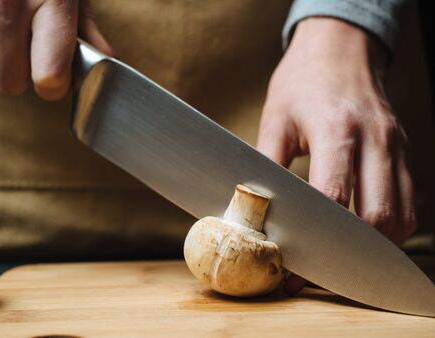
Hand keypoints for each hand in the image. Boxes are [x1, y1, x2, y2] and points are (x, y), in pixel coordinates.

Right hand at [0, 0, 113, 100]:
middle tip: (27, 48)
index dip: (55, 85)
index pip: (50, 77)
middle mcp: (10, 3)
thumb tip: (106, 59)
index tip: (56, 79)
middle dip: (21, 72)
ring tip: (6, 29)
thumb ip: (87, 29)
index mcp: (52, 2)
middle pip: (11, 83)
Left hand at [257, 18, 416, 292]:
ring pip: (401, 215)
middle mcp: (375, 141)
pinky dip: (392, 225)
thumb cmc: (303, 81)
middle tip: (321, 270)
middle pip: (376, 216)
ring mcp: (395, 145)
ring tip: (343, 259)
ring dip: (374, 246)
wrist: (340, 49)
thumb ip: (268, 164)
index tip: (296, 267)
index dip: (314, 242)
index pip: (333, 200)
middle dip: (348, 254)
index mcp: (337, 131)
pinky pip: (408, 199)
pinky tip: (367, 232)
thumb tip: (254, 208)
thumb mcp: (276, 118)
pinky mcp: (403, 150)